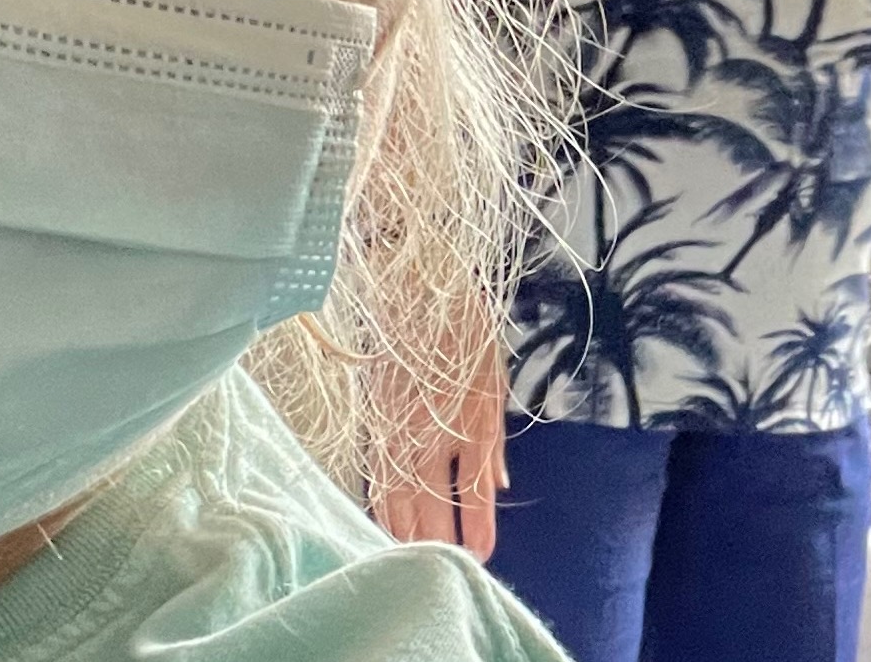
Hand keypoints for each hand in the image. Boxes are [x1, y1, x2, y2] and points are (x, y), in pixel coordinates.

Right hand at [373, 350, 508, 559]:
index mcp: (468, 424)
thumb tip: (499, 487)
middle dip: (437, 546)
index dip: (475, 529)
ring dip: (405, 537)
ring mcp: (394, 435)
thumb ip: (491, 443)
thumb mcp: (492, 386)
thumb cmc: (462, 338)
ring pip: (395, 504)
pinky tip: (386, 529)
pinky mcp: (371, 429)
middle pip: (428, 510)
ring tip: (415, 563)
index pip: (472, 492)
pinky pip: (375, 483)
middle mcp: (428, 437)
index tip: (479, 557)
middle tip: (444, 575)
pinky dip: (381, 511)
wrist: (416, 295)